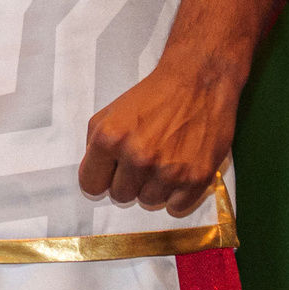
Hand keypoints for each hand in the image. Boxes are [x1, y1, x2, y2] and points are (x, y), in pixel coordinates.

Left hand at [77, 62, 240, 216]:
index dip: (101, 178)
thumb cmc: (153, 97)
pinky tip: (178, 173)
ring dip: (153, 187)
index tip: (110, 173)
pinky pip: (176, 207)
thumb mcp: (110, 113)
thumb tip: (93, 174)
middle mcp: (137, 157)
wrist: (197, 82)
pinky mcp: (196, 178)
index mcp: (109, 139)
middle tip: (141, 162)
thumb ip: (95, 145)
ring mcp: (168, 170)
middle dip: (127, 181)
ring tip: (163, 162)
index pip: (91, 185)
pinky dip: (176, 195)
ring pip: (148, 201)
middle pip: (120, 195)